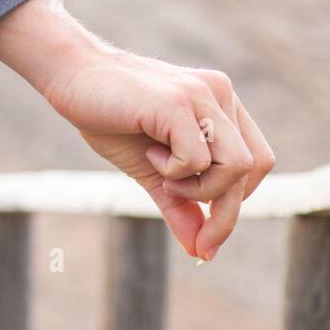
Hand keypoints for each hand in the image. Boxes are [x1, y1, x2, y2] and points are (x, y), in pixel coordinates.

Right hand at [0, 0, 274, 259]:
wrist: (72, 77)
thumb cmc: (111, 119)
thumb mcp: (153, 173)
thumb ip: (180, 207)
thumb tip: (200, 252)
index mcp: (222, 107)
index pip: (257, 163)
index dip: (237, 203)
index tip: (205, 232)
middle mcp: (220, 96)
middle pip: (251, 170)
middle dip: (224, 215)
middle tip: (195, 235)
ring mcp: (202, 95)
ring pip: (235, 166)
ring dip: (201, 189)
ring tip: (164, 177)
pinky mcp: (178, 102)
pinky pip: (197, 159)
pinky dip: (175, 172)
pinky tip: (150, 155)